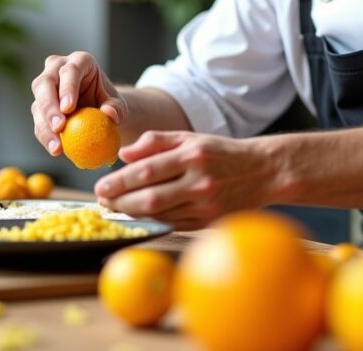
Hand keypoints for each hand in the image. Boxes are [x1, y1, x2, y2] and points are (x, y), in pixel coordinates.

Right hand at [30, 51, 126, 156]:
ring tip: (57, 146)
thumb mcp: (118, 104)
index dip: (67, 88)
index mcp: (80, 62)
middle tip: (59, 126)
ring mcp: (45, 87)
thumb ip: (117, 108)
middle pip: (45, 83)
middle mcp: (57, 69)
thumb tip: (109, 114)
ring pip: (37, 103)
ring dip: (45, 126)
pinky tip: (55, 150)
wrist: (98, 110)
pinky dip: (46, 136)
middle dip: (49, 106)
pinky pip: (39, 121)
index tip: (68, 108)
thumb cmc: (109, 102)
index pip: (70, 70)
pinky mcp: (39, 106)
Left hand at [93, 131, 276, 230]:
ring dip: (132, 214)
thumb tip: (123, 155)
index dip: (119, 182)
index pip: (147, 171)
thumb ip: (155, 142)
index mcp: (192, 155)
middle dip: (120, 202)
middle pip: (150, 198)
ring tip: (115, 208)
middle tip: (101, 202)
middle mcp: (199, 181)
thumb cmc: (220, 153)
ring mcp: (205, 204)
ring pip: (160, 214)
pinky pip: (173, 224)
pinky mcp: (208, 221)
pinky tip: (139, 216)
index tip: (100, 186)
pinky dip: (152, 221)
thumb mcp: (190, 138)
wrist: (262, 171)